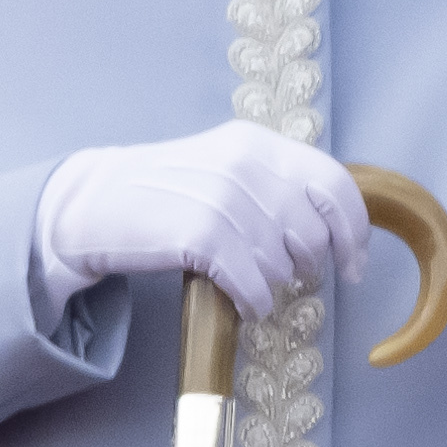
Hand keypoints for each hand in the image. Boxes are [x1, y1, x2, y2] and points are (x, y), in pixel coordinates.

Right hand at [36, 120, 372, 318]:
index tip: (355, 265)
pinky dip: (255, 300)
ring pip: (282, 260)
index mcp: (259, 143)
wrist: (91, 203)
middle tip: (291, 276)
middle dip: (309, 263)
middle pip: (312, 231)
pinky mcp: (200, 234)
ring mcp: (222, 197)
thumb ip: (276, 185)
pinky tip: (246, 303)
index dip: (354, 231)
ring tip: (253, 283)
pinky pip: (253, 281)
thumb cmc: (167, 193)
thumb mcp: (226, 168)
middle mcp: (245, 164)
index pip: (334, 184)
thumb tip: (334, 228)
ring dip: (274, 283)